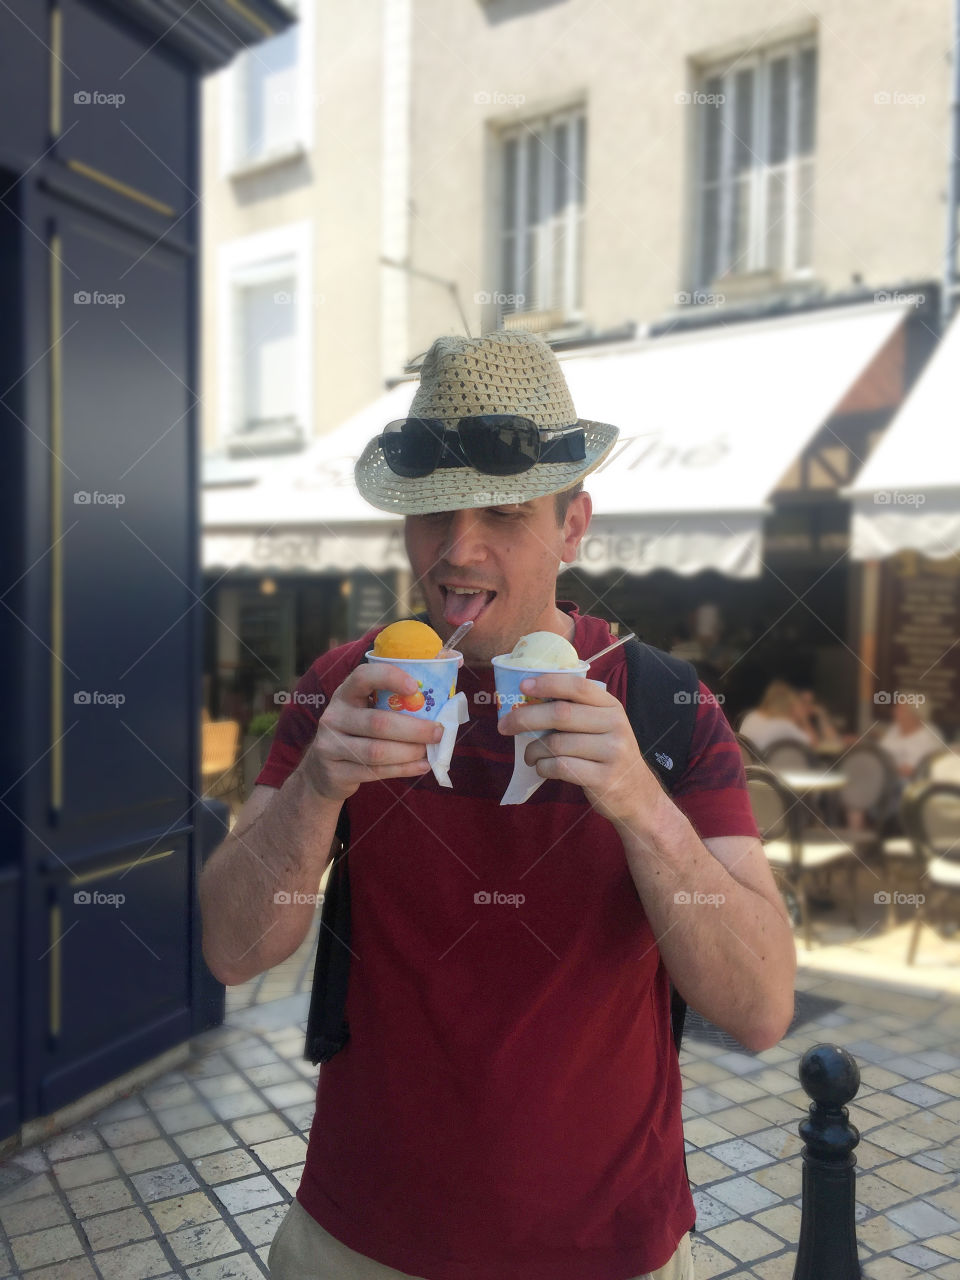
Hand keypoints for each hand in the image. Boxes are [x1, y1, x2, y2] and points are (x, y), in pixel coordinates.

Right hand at [300, 663, 442, 803]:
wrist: (323, 772)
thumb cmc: (357, 734)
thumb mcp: (365, 712)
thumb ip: (393, 702)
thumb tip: (445, 690)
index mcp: (345, 694)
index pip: (363, 677)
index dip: (389, 678)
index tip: (414, 687)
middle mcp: (333, 717)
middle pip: (378, 722)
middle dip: (414, 728)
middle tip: (438, 732)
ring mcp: (330, 746)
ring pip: (377, 751)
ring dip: (409, 752)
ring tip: (429, 751)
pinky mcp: (335, 773)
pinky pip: (375, 772)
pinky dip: (403, 769)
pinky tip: (421, 766)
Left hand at [498, 674, 663, 826]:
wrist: (638, 795)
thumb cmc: (609, 755)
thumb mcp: (603, 727)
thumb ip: (576, 712)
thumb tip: (527, 700)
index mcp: (611, 706)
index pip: (578, 686)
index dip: (548, 683)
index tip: (522, 686)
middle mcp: (615, 725)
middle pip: (561, 714)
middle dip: (525, 717)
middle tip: (504, 725)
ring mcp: (612, 752)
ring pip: (556, 744)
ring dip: (533, 750)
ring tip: (529, 755)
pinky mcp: (604, 778)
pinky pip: (560, 767)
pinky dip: (543, 767)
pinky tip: (542, 768)